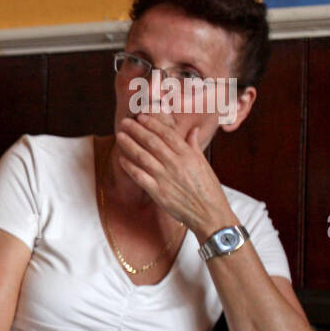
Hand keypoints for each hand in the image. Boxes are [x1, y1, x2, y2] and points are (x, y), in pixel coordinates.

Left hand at [114, 114, 235, 237]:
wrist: (209, 214)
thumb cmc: (208, 189)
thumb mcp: (204, 164)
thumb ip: (194, 146)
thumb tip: (194, 130)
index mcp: (189, 155)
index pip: (167, 134)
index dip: (152, 124)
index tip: (141, 117)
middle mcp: (176, 164)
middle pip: (152, 142)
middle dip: (137, 130)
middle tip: (125, 122)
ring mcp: (166, 178)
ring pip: (143, 157)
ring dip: (129, 145)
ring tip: (120, 136)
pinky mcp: (158, 193)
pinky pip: (140, 176)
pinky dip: (130, 167)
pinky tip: (122, 159)